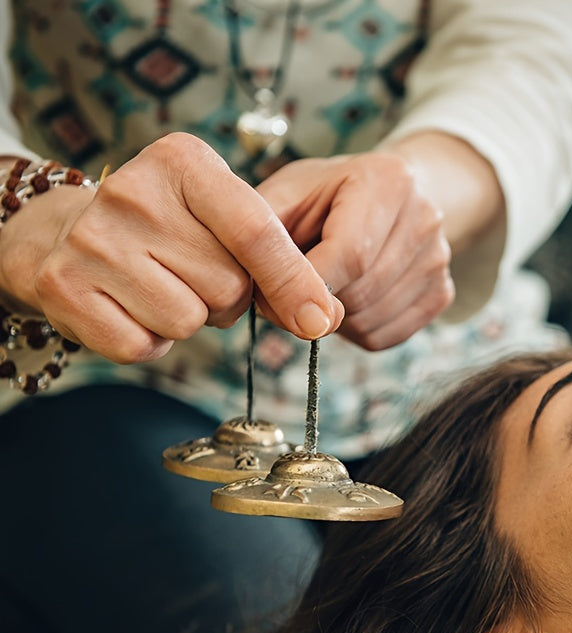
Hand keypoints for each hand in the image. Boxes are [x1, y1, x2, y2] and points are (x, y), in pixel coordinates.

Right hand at [0, 133, 342, 362]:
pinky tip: (130, 308)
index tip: (320, 319)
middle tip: (190, 275)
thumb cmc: (168, 231)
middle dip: (224, 298)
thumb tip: (323, 318)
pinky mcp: (64, 287)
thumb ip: (279, 260)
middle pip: (228, 287)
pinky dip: (147, 342)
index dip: (293, 282)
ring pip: (188, 321)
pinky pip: (142, 346)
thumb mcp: (222, 219)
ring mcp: (93, 240)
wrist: (67, 235)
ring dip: (187, 321)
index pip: (256, 232)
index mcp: (184, 162)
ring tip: (158, 288)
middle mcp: (134, 193)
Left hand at [257, 151, 453, 350]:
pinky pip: (385, 336)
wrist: (387, 196)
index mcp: (388, 180)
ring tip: (323, 289)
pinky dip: (354, 330)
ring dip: (333, 319)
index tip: (272, 296)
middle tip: (294, 286)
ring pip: (370, 320)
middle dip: (317, 300)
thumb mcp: (287, 194)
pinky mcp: (442, 293)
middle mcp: (425, 218)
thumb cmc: (325, 196)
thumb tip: (262, 301)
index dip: (305, 286)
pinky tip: (345, 301)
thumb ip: (263, 235)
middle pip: (361, 292)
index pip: (351, 255)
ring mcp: (439, 259)